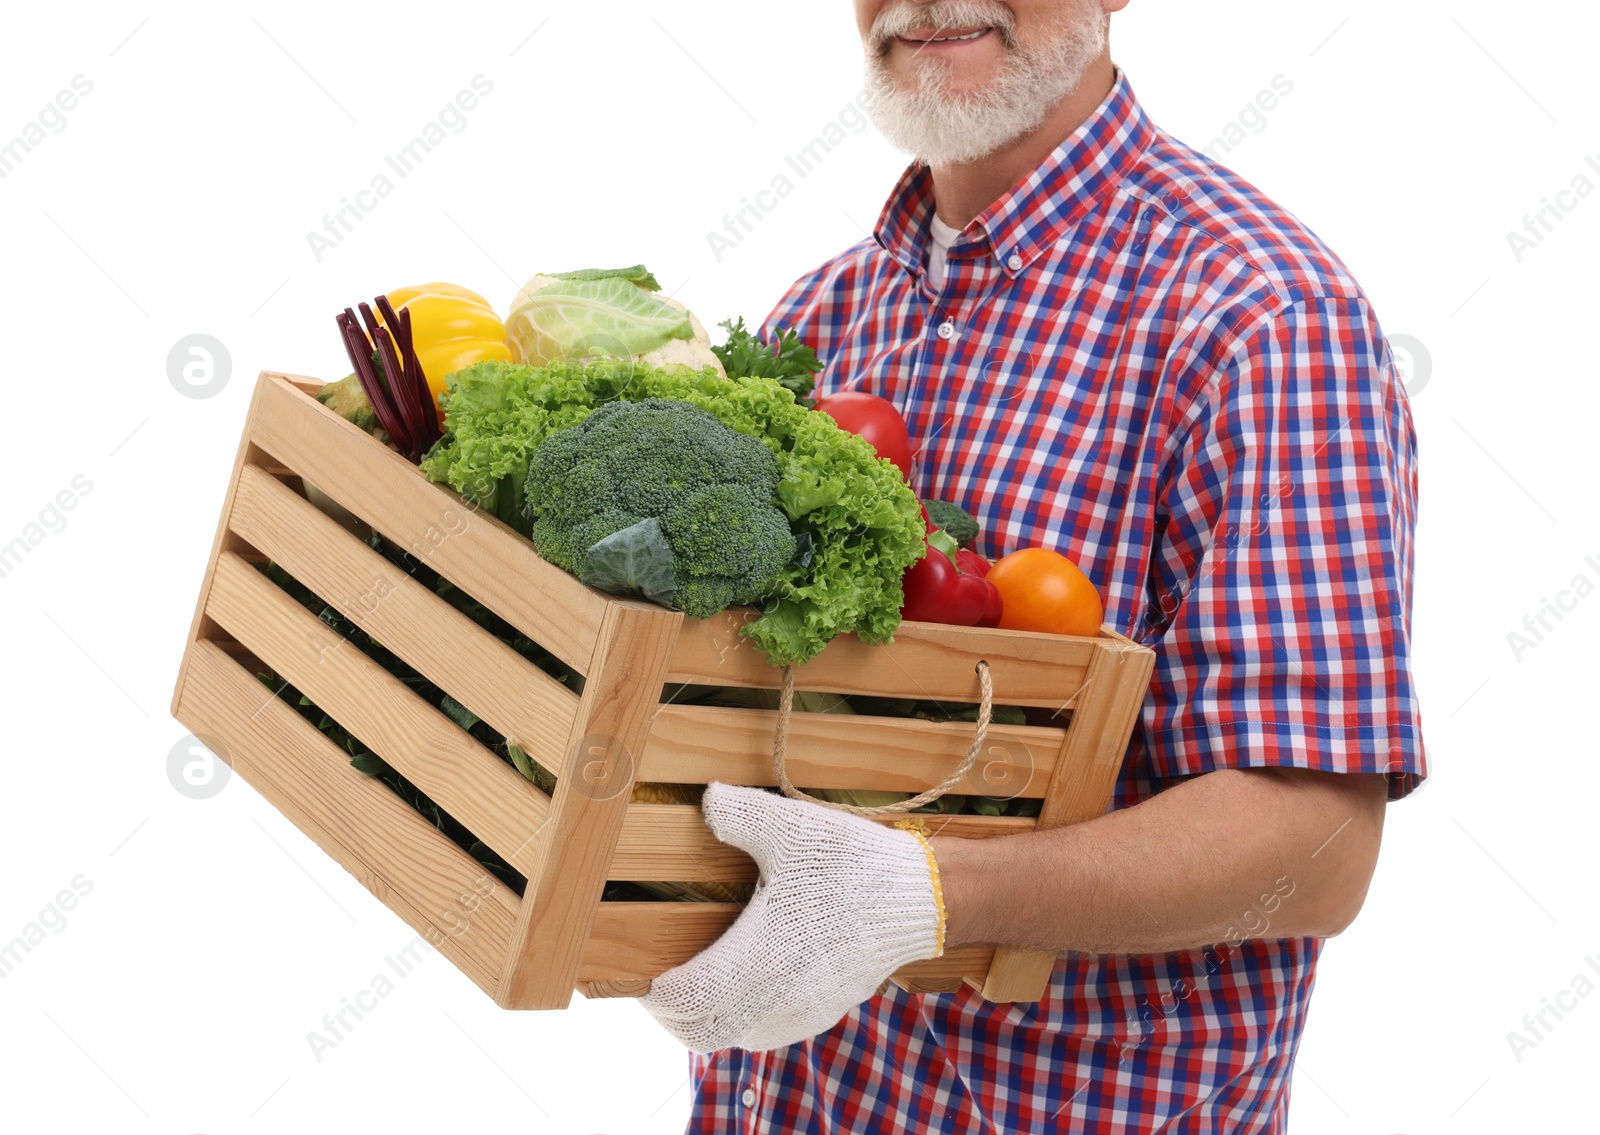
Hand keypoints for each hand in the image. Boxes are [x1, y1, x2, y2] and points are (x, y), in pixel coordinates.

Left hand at [637, 781, 944, 1052]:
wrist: (922, 897)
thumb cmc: (853, 864)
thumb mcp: (792, 828)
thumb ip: (740, 814)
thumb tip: (706, 800)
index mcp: (759, 958)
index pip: (686, 999)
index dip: (652, 990)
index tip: (639, 968)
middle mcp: (776, 997)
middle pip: (700, 1034)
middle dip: (671, 1013)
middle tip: (658, 978)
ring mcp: (800, 1011)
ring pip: (732, 1038)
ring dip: (705, 1017)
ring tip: (694, 977)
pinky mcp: (820, 1012)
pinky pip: (762, 1032)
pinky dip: (738, 1016)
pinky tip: (740, 979)